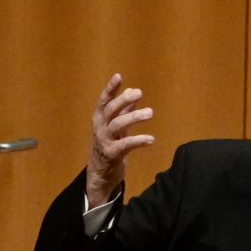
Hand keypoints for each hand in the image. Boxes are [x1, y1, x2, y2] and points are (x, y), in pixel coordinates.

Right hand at [87, 73, 155, 207]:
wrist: (100, 174)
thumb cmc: (109, 146)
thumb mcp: (116, 127)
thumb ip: (124, 111)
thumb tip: (133, 92)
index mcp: (99, 119)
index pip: (104, 100)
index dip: (110, 88)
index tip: (119, 76)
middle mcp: (99, 127)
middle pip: (110, 110)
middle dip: (123, 100)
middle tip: (139, 93)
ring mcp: (104, 140)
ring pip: (117, 124)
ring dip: (134, 117)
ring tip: (150, 112)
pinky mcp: (112, 154)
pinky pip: (126, 145)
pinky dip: (139, 140)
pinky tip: (151, 139)